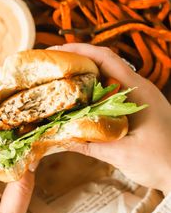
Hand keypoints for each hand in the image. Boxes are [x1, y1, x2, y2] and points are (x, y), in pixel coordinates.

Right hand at [51, 43, 170, 195]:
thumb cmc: (161, 161)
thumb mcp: (121, 154)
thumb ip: (88, 144)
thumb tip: (57, 138)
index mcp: (137, 91)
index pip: (106, 58)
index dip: (80, 50)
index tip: (58, 52)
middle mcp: (138, 88)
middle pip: (104, 63)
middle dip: (78, 60)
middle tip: (53, 66)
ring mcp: (139, 96)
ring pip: (108, 77)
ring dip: (85, 75)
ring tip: (61, 81)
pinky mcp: (138, 107)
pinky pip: (113, 91)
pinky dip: (94, 91)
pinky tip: (80, 101)